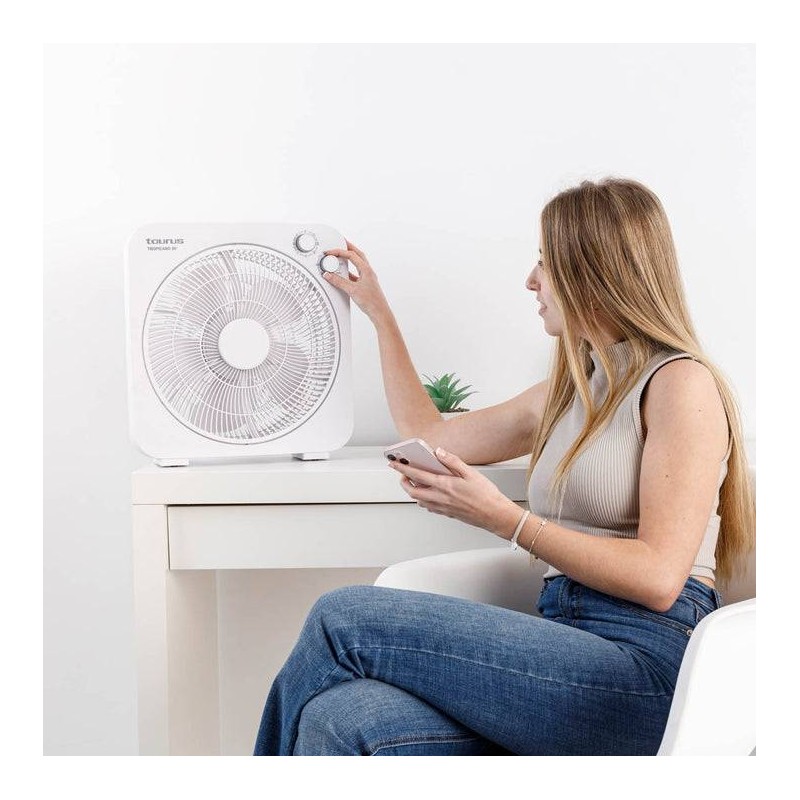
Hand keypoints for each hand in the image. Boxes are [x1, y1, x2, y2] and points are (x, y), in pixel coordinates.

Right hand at [322, 240, 391, 321]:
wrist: (379, 312)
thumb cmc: (371, 302)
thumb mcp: (352, 290)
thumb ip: (339, 282)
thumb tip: (329, 275)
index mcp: (366, 269)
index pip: (351, 255)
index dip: (339, 252)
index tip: (330, 252)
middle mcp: (368, 271)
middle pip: (357, 254)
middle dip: (348, 247)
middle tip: (340, 241)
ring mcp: (367, 277)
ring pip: (357, 263)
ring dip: (349, 257)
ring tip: (341, 254)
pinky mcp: (365, 284)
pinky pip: (356, 273)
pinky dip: (349, 270)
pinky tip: (343, 273)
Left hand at [388, 447, 520, 537]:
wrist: (495, 515)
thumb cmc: (486, 495)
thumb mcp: (470, 473)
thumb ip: (452, 461)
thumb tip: (439, 452)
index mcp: (444, 485)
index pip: (417, 475)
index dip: (402, 468)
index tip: (394, 463)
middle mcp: (440, 498)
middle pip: (412, 491)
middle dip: (403, 481)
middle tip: (403, 473)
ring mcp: (442, 507)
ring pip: (419, 500)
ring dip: (413, 490)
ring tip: (415, 481)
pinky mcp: (446, 513)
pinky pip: (428, 506)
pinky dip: (423, 499)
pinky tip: (430, 493)